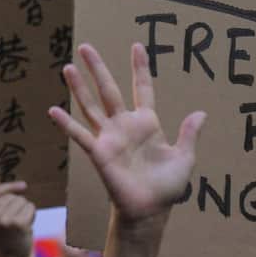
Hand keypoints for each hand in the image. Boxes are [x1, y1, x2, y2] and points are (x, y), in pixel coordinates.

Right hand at [0, 181, 35, 256]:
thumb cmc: (1, 243)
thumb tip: (14, 188)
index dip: (10, 186)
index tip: (23, 186)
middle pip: (11, 197)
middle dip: (18, 206)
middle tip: (15, 224)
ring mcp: (3, 220)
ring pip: (22, 201)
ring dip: (25, 211)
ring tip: (19, 227)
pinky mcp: (18, 224)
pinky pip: (30, 208)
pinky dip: (32, 215)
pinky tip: (27, 228)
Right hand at [49, 43, 205, 229]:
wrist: (150, 210)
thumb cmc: (167, 187)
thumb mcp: (184, 158)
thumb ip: (189, 134)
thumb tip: (202, 113)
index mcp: (147, 123)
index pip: (142, 88)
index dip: (139, 68)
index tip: (136, 46)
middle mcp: (124, 126)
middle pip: (109, 90)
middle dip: (98, 68)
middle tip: (86, 46)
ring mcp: (109, 138)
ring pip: (91, 106)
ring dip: (79, 87)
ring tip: (68, 67)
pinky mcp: (98, 153)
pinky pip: (80, 135)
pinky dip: (66, 124)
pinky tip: (53, 110)